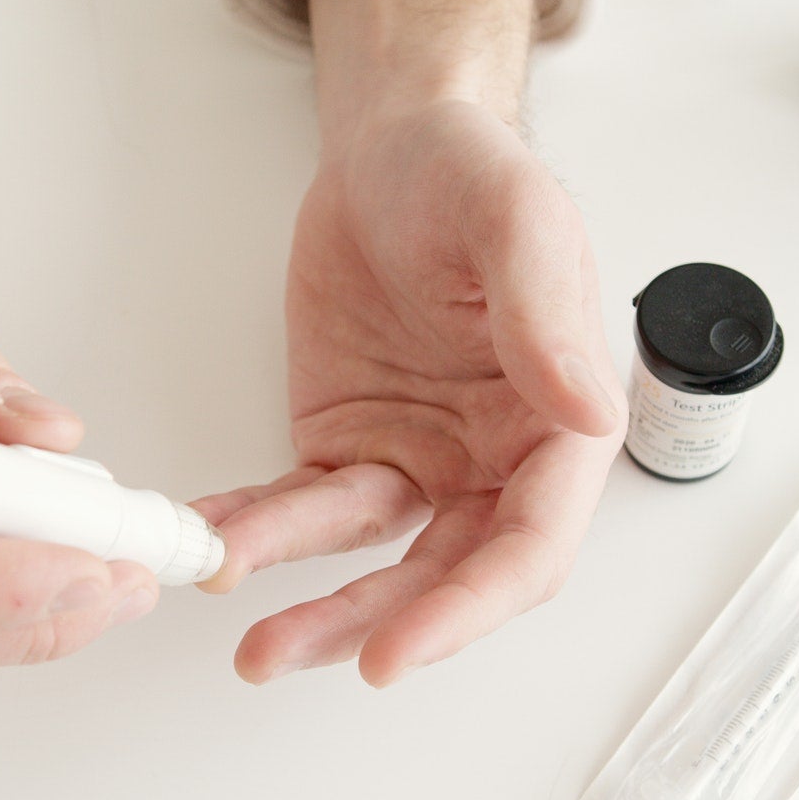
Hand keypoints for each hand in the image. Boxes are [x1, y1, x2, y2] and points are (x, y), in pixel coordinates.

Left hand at [195, 94, 621, 685]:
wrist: (390, 147)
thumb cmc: (467, 173)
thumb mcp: (515, 219)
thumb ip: (546, 312)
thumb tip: (583, 410)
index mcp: (558, 427)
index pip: (528, 548)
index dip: (467, 610)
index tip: (396, 650)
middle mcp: (494, 461)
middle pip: (442, 574)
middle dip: (368, 625)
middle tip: (284, 652)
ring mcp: (418, 460)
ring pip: (368, 557)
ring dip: (309, 601)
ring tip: (245, 640)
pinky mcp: (348, 445)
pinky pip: (302, 506)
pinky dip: (258, 528)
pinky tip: (214, 538)